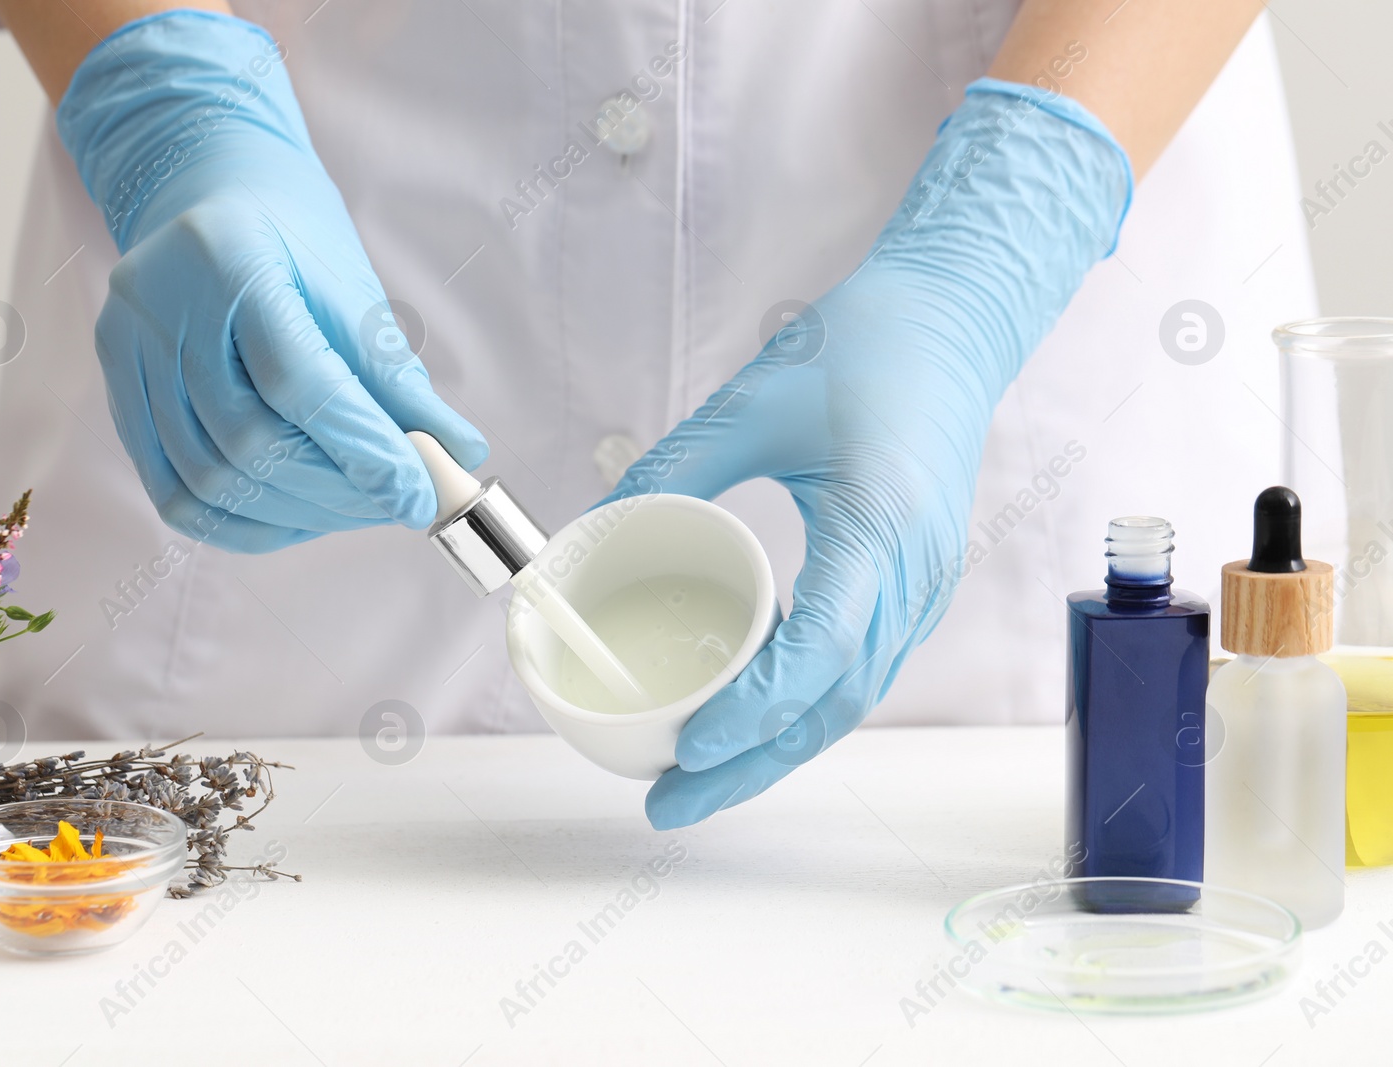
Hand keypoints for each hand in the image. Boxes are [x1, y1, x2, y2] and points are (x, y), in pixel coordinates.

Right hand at [57, 12, 484, 551]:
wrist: (208, 193)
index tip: (419, 495)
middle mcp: (165, 304)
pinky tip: (296, 516)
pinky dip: (243, 522)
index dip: (364, 451)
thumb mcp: (352, 291)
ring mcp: (129, 349)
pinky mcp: (116, 388)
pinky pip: (172, 492)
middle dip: (336, 491)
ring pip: (209, 479)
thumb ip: (398, 379)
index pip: (298, 382)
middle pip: (249, 442)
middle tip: (395, 502)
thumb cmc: (291, 239)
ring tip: (356, 507)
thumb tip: (459, 453)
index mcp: (231, 260)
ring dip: (298, 513)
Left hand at [604, 80, 1132, 828]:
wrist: (954, 324)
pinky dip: (803, 709)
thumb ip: (675, 470)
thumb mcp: (751, 403)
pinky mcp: (915, 585)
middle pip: (836, 702)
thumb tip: (593, 534)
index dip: (756, 709)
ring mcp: (924, 586)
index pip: (823, 645)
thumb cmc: (863, 349)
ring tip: (696, 782)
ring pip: (850, 697)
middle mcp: (915, 571)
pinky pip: (860, 669)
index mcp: (880, 522)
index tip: (689, 749)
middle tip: (667, 803)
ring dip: (776, 748)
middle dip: (752, 765)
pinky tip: (748, 723)